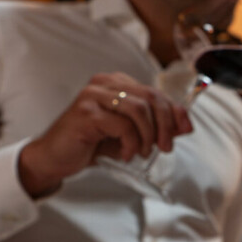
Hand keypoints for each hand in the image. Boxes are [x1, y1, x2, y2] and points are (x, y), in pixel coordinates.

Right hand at [18, 72, 192, 197]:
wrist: (55, 158)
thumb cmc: (91, 144)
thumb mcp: (131, 135)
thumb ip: (157, 127)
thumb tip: (186, 123)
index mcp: (116, 83)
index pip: (155, 92)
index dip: (174, 112)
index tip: (184, 130)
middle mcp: (104, 84)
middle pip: (150, 98)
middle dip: (165, 125)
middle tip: (164, 147)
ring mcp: (93, 95)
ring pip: (139, 110)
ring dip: (147, 136)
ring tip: (141, 152)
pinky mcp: (85, 112)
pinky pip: (122, 125)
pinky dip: (130, 143)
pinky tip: (126, 155)